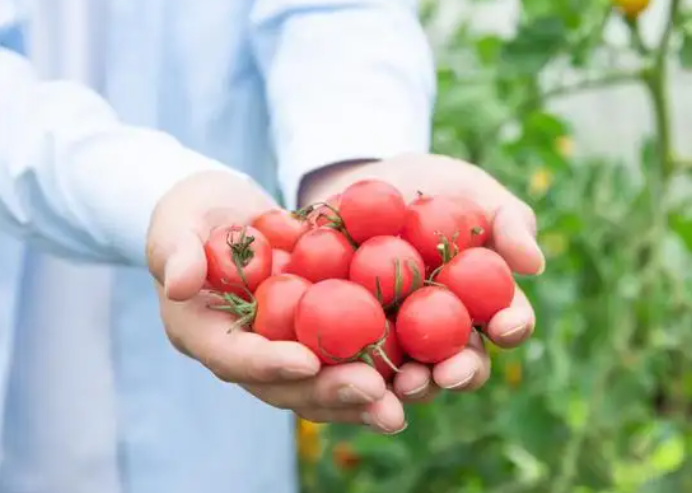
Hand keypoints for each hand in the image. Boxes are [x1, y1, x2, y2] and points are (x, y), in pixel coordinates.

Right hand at [146, 170, 404, 432]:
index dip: (269, 363)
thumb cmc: (191, 213)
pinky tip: (418, 375)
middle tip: (375, 395)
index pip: (234, 357)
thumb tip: (178, 284)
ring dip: (361, 399)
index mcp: (204, 334)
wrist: (222, 212)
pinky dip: (377, 369)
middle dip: (329, 393)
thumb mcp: (176, 222)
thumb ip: (175, 251)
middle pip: (285, 386)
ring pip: (320, 385)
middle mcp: (244, 354)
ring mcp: (280, 349)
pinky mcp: (311, 337)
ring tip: (402, 407)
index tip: (309, 362)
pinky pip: (343, 359)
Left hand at [300, 153, 544, 404]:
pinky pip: (358, 363)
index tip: (506, 326)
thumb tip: (534, 264)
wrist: (365, 185)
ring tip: (404, 384)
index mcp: (484, 303)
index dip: (512, 327)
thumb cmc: (434, 187)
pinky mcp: (357, 341)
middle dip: (460, 373)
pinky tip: (349, 370)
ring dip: (413, 385)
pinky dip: (356, 370)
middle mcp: (448, 331)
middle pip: (463, 362)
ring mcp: (403, 340)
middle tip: (450, 374)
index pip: (507, 320)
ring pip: (414, 375)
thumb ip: (508, 221)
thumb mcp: (473, 191)